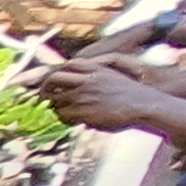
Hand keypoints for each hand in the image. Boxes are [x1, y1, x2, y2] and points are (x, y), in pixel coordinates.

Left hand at [38, 59, 172, 130]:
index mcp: (95, 68)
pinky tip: (67, 120)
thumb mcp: (113, 77)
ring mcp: (83, 95)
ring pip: (55, 99)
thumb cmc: (131, 94)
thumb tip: (80, 82)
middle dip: (44, 88)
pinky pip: (63, 115)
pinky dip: (62, 117)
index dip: (56, 74)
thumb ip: (95, 76)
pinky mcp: (83, 111)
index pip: (67, 66)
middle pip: (53, 79)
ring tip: (57, 111)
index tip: (52, 82)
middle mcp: (86, 79)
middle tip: (42, 98)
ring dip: (53, 106)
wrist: (143, 105)